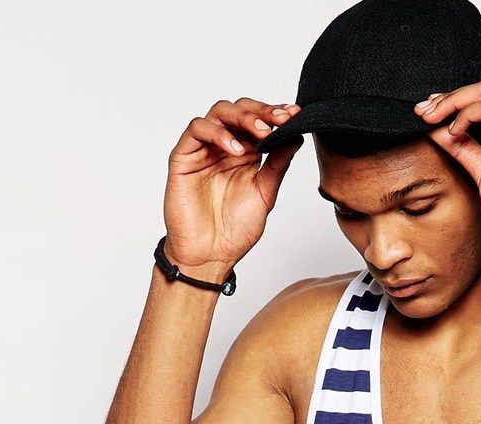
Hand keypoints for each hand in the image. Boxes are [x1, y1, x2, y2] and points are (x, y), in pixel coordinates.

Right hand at [163, 98, 303, 276]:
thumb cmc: (234, 231)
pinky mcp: (183, 157)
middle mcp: (223, 147)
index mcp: (244, 153)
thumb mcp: (265, 193)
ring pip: (219, 112)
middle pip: (240, 109)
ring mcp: (203, 150)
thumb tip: (296, 135)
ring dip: (243, 117)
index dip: (276, 114)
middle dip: (263, 111)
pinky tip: (235, 150)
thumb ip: (278, 164)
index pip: (258, 121)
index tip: (296, 114)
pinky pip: (197, 130)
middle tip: (281, 119)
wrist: (210, 256)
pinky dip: (218, 134)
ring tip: (262, 132)